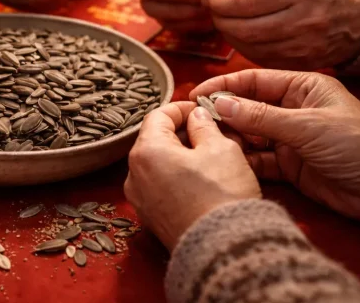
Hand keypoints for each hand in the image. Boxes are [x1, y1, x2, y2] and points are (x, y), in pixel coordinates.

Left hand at [125, 102, 260, 249]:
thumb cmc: (223, 195)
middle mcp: (134, 175)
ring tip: (212, 155)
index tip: (201, 109)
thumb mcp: (221, 148)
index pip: (158, 116)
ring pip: (159, 165)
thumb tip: (197, 117)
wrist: (224, 250)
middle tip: (212, 131)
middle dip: (184, 133)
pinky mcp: (151, 218)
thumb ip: (204, 126)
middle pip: (155, 141)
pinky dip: (178, 177)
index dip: (182, 108)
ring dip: (182, 155)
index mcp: (145, 152)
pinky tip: (204, 178)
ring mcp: (140, 199)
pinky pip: (161, 186)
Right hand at [192, 69, 359, 226]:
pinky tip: (224, 163)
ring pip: (248, 136)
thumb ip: (261, 117)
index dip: (223, 87)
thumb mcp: (308, 127)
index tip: (195, 95)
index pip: (253, 81)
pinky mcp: (289, 167)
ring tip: (205, 144)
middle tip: (193, 124)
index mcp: (302, 88)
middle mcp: (292, 111)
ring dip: (228, 139)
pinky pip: (257, 161)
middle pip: (246, 108)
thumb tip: (220, 104)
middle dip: (221, 115)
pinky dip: (241, 162)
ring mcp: (290, 139)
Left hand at [204, 0, 359, 69]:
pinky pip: (262, 59)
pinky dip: (245, 49)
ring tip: (225, 24)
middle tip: (213, 13)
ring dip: (229, 36)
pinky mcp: (302, 63)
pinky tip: (242, 38)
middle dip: (220, 21)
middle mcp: (302, 20)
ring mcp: (303, 45)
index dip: (219, 3)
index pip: (244, 2)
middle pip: (243, 28)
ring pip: (250, 46)